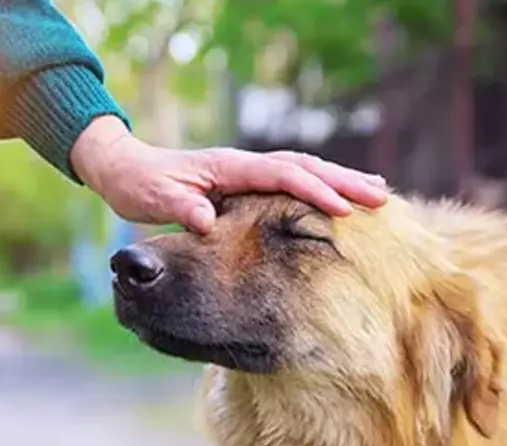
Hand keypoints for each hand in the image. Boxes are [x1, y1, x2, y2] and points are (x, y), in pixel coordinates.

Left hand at [70, 115, 389, 233]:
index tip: (343, 210)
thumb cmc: (139, 186)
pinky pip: (292, 181)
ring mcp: (247, 171)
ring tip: (376, 193)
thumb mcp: (154, 200)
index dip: (314, 191)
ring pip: (304, 170)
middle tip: (381, 198)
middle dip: (343, 181)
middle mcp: (244, 164)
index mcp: (229, 168)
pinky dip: (320, 186)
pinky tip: (339, 199)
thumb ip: (180, 209)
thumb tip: (205, 220)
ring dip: (339, 180)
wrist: (125, 169)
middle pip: (305, 166)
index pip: (281, 175)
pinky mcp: (246, 182)